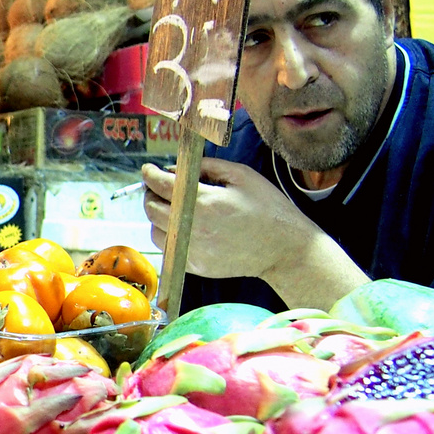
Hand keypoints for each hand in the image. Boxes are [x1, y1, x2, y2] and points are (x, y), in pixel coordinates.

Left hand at [140, 160, 367, 310]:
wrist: (285, 248)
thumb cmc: (267, 207)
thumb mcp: (241, 176)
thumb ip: (206, 168)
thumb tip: (176, 168)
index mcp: (204, 202)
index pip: (161, 185)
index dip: (150, 174)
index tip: (149, 169)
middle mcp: (193, 228)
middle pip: (152, 208)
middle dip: (152, 193)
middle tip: (161, 186)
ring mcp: (192, 250)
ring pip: (155, 230)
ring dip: (158, 216)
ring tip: (173, 208)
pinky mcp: (195, 266)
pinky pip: (169, 248)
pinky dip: (169, 235)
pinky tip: (183, 227)